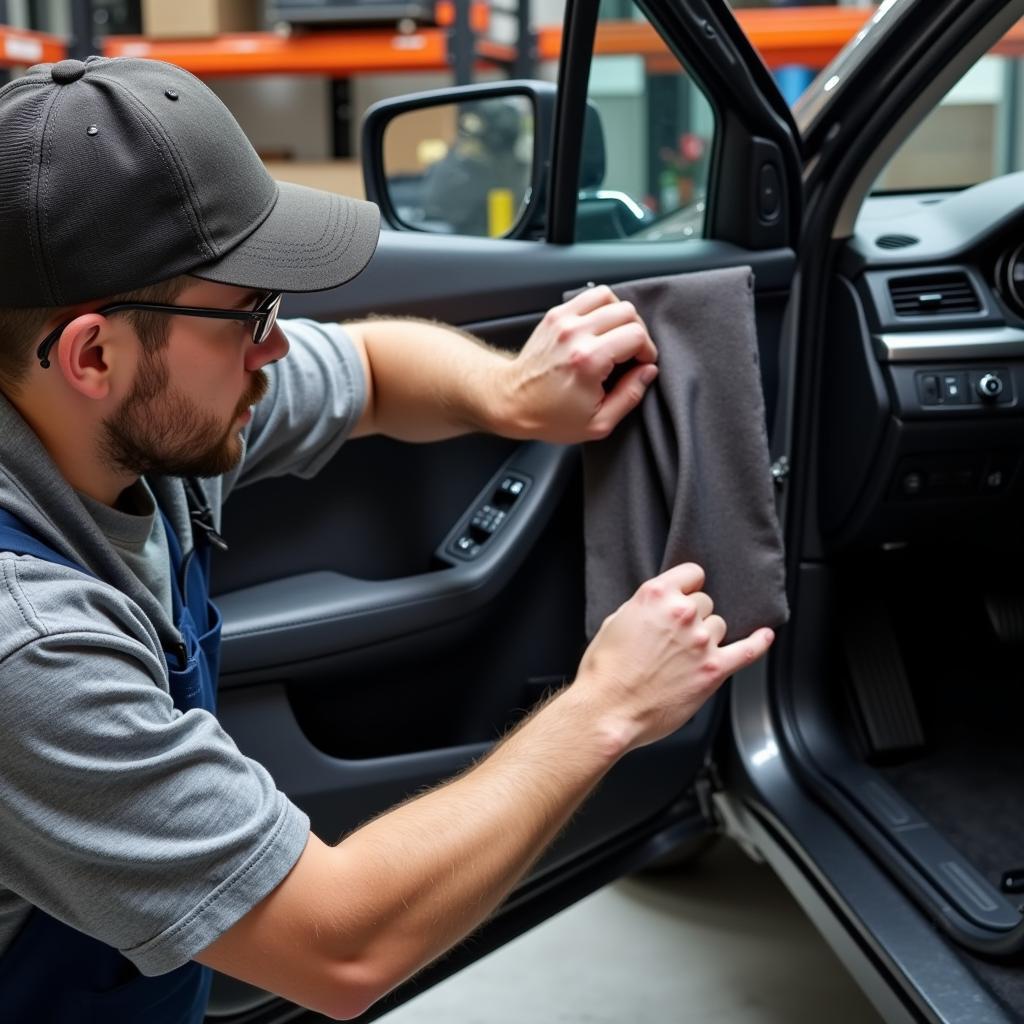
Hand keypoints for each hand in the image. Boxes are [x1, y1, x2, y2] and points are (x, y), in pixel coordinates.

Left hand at [497, 285, 658, 442]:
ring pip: (610, 297)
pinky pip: (590, 296)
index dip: (647, 351)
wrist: (511, 401)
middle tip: (631, 353)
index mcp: (588, 360)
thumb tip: (648, 371)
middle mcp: (575, 334)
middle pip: (627, 312)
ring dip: (620, 316)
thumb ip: (630, 396)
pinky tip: (600, 328)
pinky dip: (601, 308)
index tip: (641, 364)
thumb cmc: (550, 416)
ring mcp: (563, 321)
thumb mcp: (598, 423)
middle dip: (637, 333)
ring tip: (617, 337)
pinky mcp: (555, 315)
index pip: (636, 336)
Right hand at [574, 563, 774, 752]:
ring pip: (719, 625)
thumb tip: (659, 608)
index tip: (686, 595)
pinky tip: (763, 637)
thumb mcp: (614, 621)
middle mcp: (683, 613)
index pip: (692, 574)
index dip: (688, 587)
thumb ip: (644, 608)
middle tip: (674, 638)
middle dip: (693, 616)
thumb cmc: (605, 671)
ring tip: (684, 656)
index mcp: (656, 595)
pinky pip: (748, 651)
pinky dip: (759, 643)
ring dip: (707, 636)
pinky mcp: (714, 670)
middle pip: (706, 602)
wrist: (607, 709)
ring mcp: (701, 641)